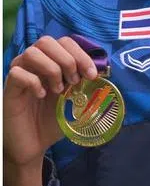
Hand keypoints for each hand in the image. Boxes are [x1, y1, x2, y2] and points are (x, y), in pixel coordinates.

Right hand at [4, 36, 96, 185]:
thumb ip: (86, 85)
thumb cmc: (53, 120)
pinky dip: (34, 82)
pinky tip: (41, 95)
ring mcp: (19, 74)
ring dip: (51, 69)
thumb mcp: (75, 100)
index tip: (92, 75)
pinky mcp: (9, 88)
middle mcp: (34, 64)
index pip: (65, 41)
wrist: (33, 144)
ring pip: (32, 52)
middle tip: (75, 82)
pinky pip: (17, 72)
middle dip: (67, 59)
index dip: (81, 54)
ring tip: (58, 90)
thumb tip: (104, 72)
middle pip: (47, 41)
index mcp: (51, 63)